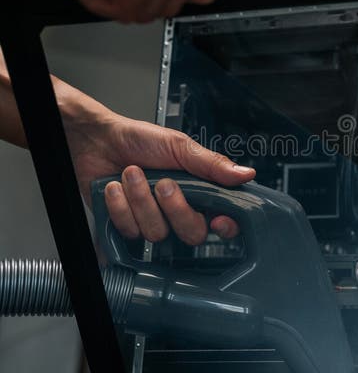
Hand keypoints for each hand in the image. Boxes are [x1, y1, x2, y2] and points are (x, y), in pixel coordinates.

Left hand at [66, 107, 253, 243]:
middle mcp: (178, 208)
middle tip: (162, 183)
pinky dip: (119, 205)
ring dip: (140, 199)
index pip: (224, 220)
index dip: (224, 226)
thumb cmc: (137, 139)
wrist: (96, 141)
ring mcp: (153, 219)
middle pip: (192, 233)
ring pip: (157, 232)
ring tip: (131, 174)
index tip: (217, 220)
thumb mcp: (180, 146)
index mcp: (198, 189)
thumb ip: (212, 164)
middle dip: (174, 207)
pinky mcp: (127, 225)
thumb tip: (246, 173)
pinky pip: (129, 230)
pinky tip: (115, 188)